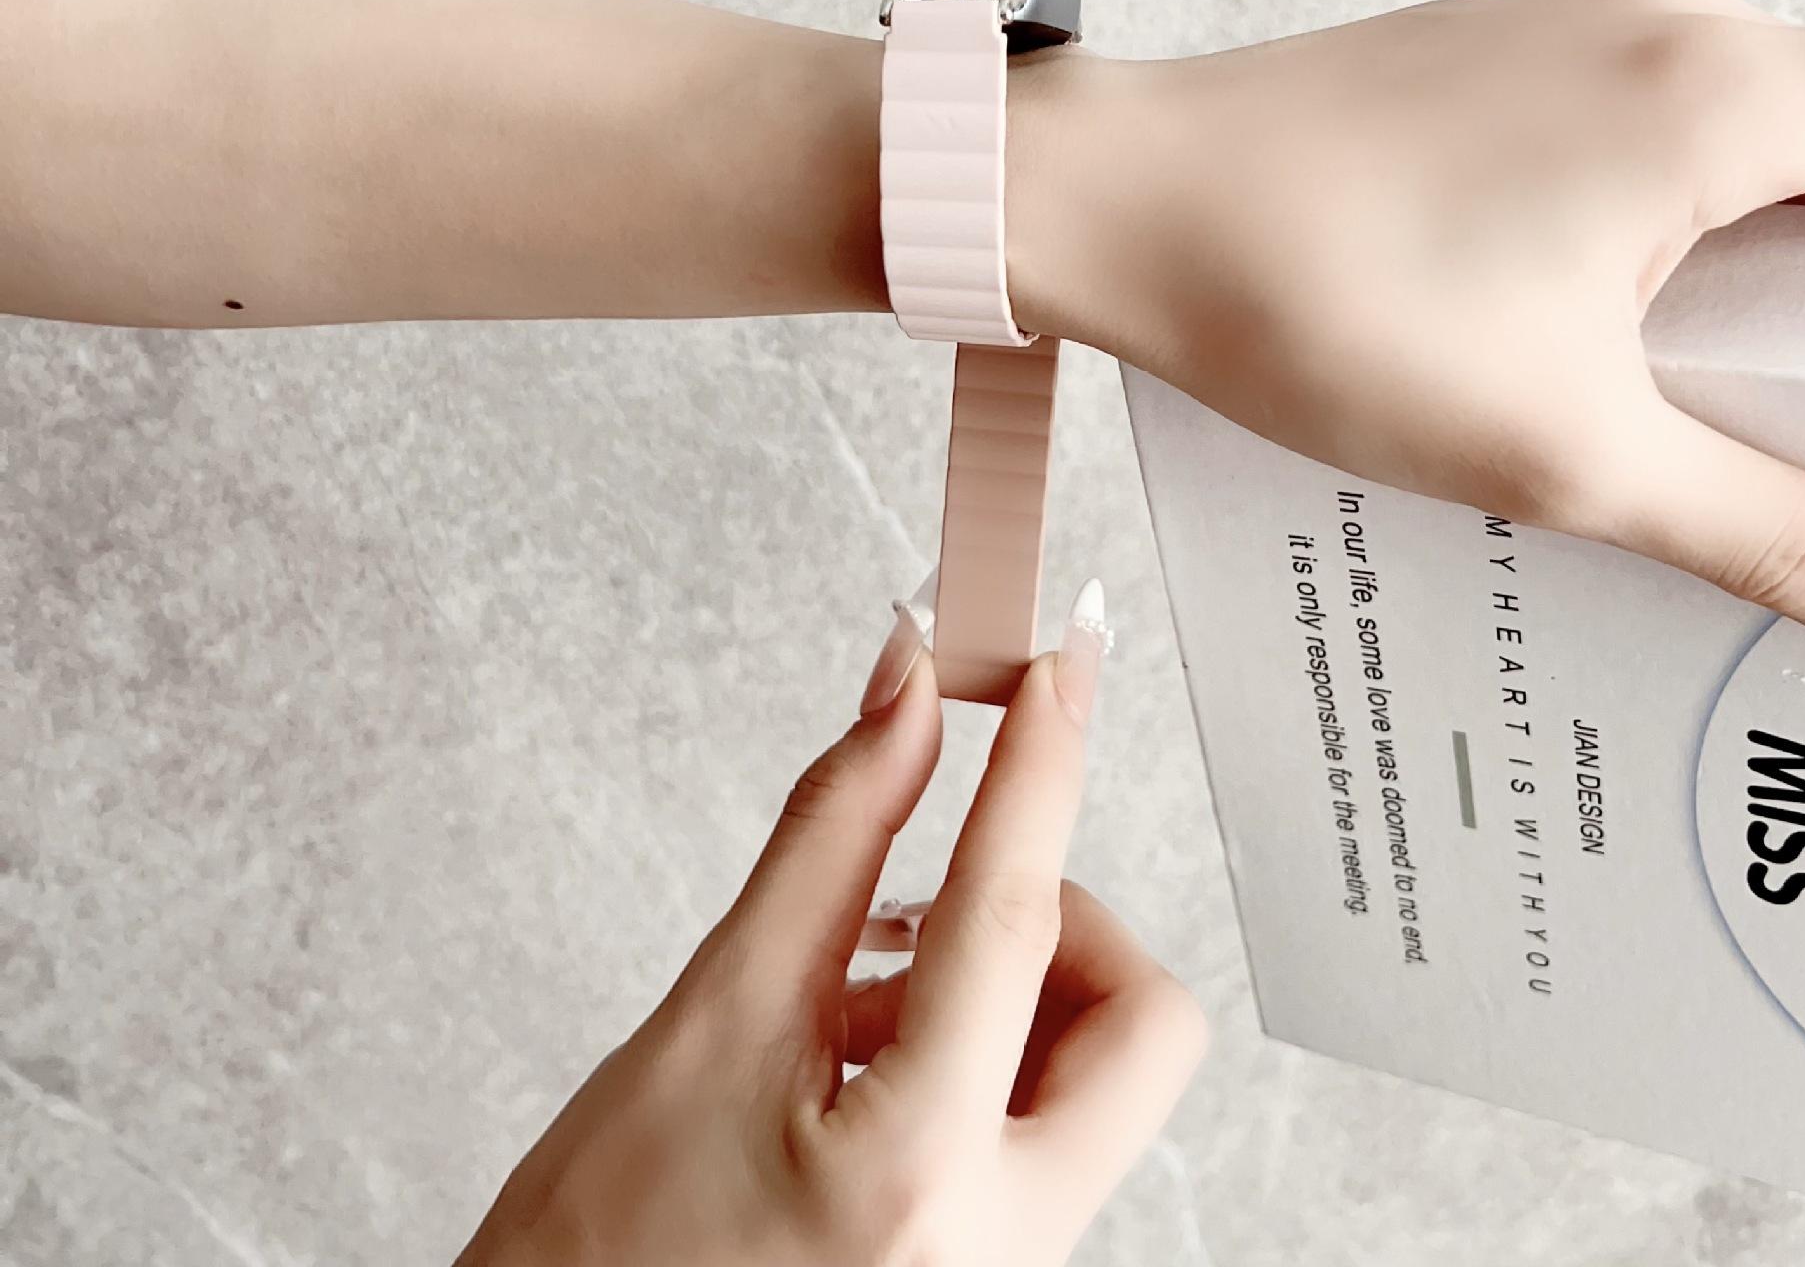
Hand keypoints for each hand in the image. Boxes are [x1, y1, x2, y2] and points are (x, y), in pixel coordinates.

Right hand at [455, 578, 1204, 1266]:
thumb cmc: (600, 1243)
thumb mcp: (709, 1013)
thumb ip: (831, 839)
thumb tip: (907, 696)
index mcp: (913, 1171)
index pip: (1009, 918)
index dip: (1039, 767)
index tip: (1062, 666)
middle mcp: (998, 1244)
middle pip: (1135, 1021)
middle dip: (1060, 923)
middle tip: (939, 896)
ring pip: (1101, 1071)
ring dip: (1007, 990)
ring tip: (853, 1001)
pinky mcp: (1000, 1265)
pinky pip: (1053, 1124)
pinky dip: (986, 1050)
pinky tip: (864, 1055)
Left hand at [1014, 0, 1804, 666]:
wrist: (1117, 201)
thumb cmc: (1319, 297)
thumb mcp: (1565, 448)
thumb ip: (1770, 530)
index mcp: (1718, 86)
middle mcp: (1660, 21)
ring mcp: (1566, 29)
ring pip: (1740, 137)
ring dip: (1757, 262)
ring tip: (1724, 406)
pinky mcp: (1492, 61)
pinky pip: (1634, 132)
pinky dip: (1662, 228)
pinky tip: (1607, 339)